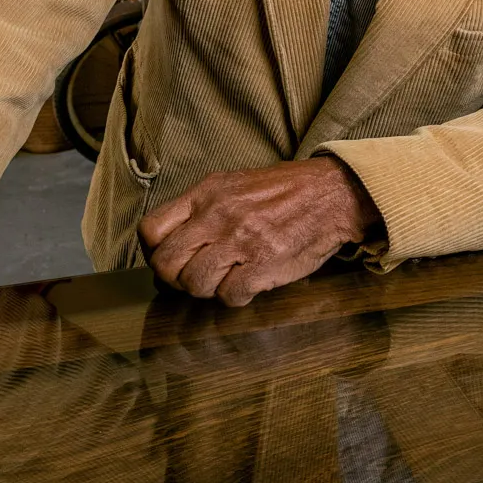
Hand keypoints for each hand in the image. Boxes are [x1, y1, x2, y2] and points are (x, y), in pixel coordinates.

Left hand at [138, 157, 381, 305]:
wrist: (331, 194)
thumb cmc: (283, 192)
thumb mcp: (234, 184)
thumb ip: (201, 209)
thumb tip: (173, 243)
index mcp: (207, 193)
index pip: (151, 231)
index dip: (154, 253)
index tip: (170, 260)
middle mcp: (218, 215)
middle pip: (166, 263)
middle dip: (176, 279)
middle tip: (194, 278)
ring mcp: (241, 240)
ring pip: (194, 283)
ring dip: (206, 290)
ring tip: (225, 279)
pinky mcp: (264, 263)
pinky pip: (229, 296)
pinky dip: (234, 297)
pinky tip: (248, 284)